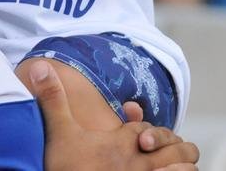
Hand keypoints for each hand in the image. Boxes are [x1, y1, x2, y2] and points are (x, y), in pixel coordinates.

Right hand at [30, 60, 199, 170]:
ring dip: (184, 167)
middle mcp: (139, 161)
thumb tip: (41, 65)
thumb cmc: (63, 168)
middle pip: (176, 148)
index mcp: (122, 142)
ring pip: (184, 169)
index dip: (147, 131)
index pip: (148, 130)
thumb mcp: (58, 133)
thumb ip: (53, 100)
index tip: (141, 137)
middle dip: (178, 147)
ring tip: (181, 168)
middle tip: (176, 150)